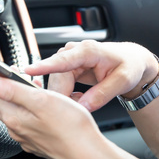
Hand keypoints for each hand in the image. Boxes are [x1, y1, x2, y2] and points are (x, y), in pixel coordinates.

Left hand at [0, 57, 110, 158]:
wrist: (88, 155)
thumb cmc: (72, 129)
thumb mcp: (42, 102)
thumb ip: (14, 91)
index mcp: (14, 116)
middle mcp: (16, 127)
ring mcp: (25, 134)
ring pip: (9, 107)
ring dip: (7, 90)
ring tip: (10, 76)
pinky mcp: (36, 139)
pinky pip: (21, 117)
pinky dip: (20, 103)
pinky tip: (30, 98)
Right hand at [24, 40, 158, 111]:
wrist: (129, 61)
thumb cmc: (128, 66)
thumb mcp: (123, 81)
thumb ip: (102, 95)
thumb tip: (83, 108)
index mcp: (88, 50)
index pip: (63, 60)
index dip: (45, 66)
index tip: (29, 71)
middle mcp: (74, 51)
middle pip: (57, 79)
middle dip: (65, 98)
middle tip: (82, 108)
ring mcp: (68, 58)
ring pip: (55, 84)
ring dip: (66, 98)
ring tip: (85, 100)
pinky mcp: (65, 66)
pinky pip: (57, 85)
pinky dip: (66, 95)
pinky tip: (79, 96)